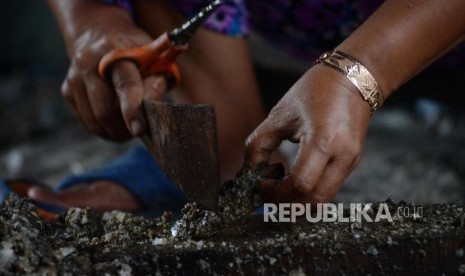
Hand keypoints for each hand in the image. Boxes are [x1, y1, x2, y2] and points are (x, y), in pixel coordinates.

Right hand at [62, 5, 168, 140]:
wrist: (100, 34)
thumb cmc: (135, 53)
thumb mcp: (154, 60)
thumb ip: (156, 84)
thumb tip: (154, 112)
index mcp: (116, 52)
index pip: (125, 84)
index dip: (132, 109)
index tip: (139, 130)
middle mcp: (89, 63)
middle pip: (105, 110)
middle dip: (124, 128)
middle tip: (139, 131)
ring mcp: (74, 77)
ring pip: (94, 121)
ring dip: (114, 132)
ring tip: (128, 126)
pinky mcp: (67, 91)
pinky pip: (86, 121)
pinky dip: (103, 128)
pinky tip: (113, 119)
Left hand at [245, 65, 371, 202]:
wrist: (353, 78)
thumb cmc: (315, 90)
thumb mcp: (279, 114)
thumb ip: (259, 144)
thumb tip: (248, 171)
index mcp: (323, 141)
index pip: (300, 184)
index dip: (276, 192)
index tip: (261, 184)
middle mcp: (343, 156)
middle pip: (314, 201)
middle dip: (286, 204)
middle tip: (268, 193)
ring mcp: (351, 161)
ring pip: (323, 200)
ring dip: (298, 200)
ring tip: (280, 185)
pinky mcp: (352, 162)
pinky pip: (329, 188)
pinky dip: (309, 191)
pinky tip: (295, 177)